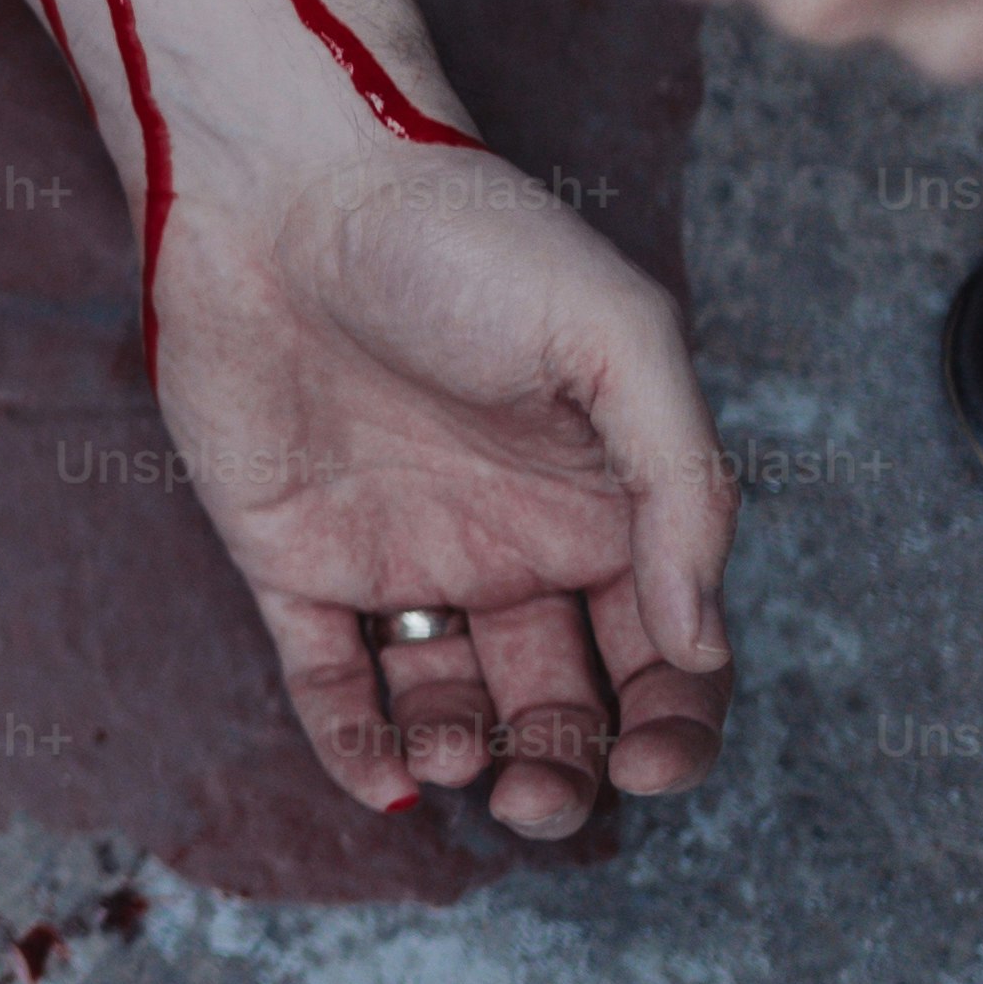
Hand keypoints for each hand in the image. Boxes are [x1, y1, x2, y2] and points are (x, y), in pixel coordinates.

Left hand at [147, 129, 730, 837]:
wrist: (280, 188)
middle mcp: (513, 541)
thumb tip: (701, 639)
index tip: (653, 762)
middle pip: (565, 702)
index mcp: (606, 499)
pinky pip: (331, 681)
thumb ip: (682, 487)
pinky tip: (385, 774)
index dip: (675, 722)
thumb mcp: (615, 338)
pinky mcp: (293, 560)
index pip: (667, 651)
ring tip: (462, 752)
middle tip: (545, 795)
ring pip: (455, 705)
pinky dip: (357, 745)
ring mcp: (403, 555)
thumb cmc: (460, 235)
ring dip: (469, 758)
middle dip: (568, 770)